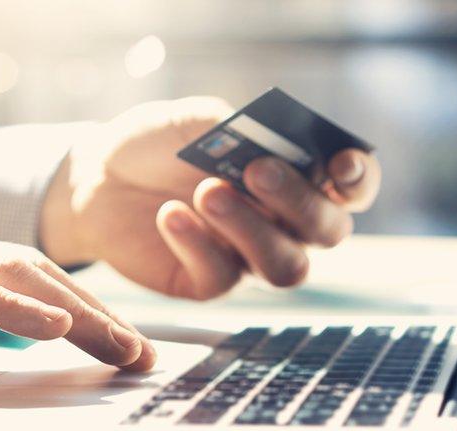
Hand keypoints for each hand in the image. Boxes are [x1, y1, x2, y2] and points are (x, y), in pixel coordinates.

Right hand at [0, 208, 154, 370]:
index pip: (24, 280)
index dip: (76, 309)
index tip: (114, 342)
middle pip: (35, 276)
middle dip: (96, 314)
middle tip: (140, 351)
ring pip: (14, 278)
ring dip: (75, 312)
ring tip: (120, 344)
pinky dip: (15, 307)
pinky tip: (53, 325)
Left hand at [40, 97, 380, 298]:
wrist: (98, 176)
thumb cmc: (157, 143)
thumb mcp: (195, 121)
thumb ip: (238, 130)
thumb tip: (272, 145)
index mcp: (296, 176)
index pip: (352, 187)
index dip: (358, 179)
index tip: (340, 164)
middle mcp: (284, 222)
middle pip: (328, 231)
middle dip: (299, 201)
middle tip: (256, 171)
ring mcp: (248, 256)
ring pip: (285, 266)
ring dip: (253, 229)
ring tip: (207, 192)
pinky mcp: (207, 282)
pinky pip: (222, 276)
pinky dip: (198, 243)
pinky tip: (169, 214)